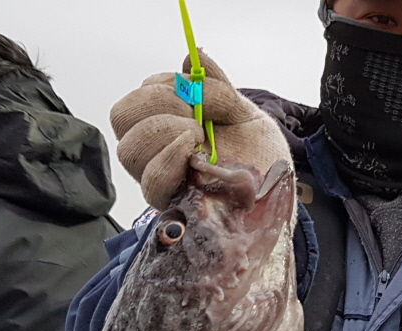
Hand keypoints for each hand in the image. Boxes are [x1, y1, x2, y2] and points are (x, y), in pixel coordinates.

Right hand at [110, 52, 290, 209]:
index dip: (158, 88)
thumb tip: (193, 54)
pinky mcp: (173, 206)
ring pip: (129, 149)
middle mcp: (156, 152)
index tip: (191, 89)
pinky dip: (168, 159)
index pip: (135, 100)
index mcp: (166, 125)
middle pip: (122, 119)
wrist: (279, 193)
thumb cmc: (260, 157)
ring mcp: (162, 179)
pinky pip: (151, 183)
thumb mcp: (244, 113)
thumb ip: (217, 86)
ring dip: (163, 130)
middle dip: (157, 104)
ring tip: (198, 134)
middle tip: (194, 113)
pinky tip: (192, 154)